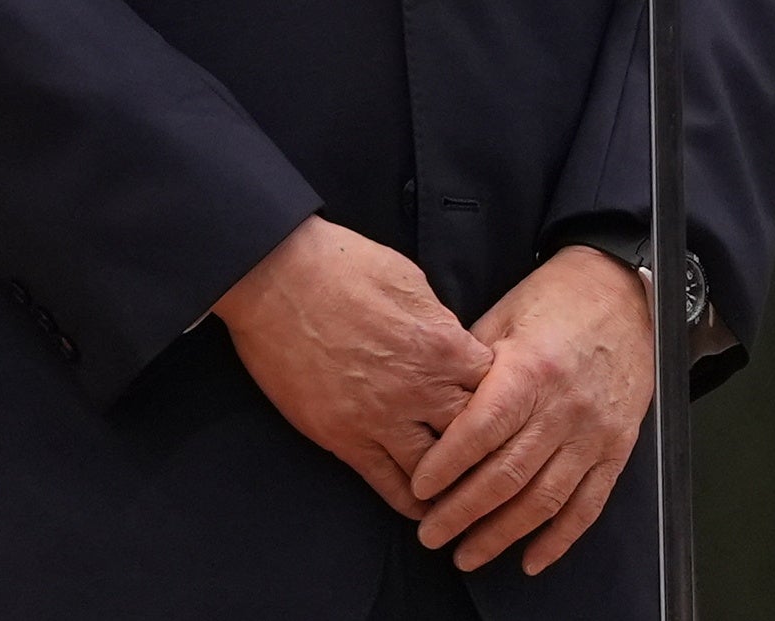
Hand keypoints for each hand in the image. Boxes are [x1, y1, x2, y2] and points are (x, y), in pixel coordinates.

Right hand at [211, 216, 493, 515]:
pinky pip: (388, 484)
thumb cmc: (341, 265)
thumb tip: (454, 344)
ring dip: (452, 484)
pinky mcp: (344, 438)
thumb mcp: (410, 279)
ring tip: (463, 497)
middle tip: (492, 463)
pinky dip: (411, 502)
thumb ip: (440, 322)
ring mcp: (381, 418)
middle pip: (475, 437)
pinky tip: (423, 508)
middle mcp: (420, 389)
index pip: (496, 389)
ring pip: (437, 471)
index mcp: (444, 345)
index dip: (500, 400)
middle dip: (485, 448)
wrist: (274, 276)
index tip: (498, 408)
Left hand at [409, 244, 652, 576]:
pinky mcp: (616, 447)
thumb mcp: (503, 317)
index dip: (446, 466)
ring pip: (544, 499)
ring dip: (503, 534)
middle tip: (430, 534)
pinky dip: (559, 539)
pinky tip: (530, 559)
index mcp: (531, 370)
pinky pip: (588, 505)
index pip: (481, 431)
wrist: (622, 293)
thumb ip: (471, 366)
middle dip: (463, 512)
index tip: (418, 490)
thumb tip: (431, 408)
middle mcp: (564, 407)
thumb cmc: (554, 300)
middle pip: (508, 475)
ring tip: (468, 554)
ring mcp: (594, 432)